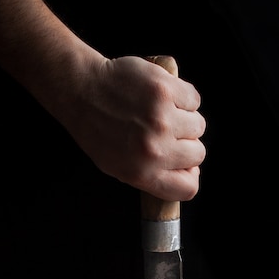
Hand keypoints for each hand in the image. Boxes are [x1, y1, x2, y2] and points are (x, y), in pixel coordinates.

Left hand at [61, 54, 205, 200]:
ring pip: (198, 125)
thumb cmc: (99, 130)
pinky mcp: (165, 91)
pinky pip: (193, 99)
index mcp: (143, 173)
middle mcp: (154, 150)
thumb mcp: (118, 167)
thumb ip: (155, 174)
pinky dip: (183, 96)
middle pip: (198, 154)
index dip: (189, 175)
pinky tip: (163, 96)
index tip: (184, 165)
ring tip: (161, 112)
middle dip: (186, 143)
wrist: (80, 91)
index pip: (188, 187)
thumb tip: (191, 171)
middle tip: (166, 132)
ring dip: (185, 118)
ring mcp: (161, 119)